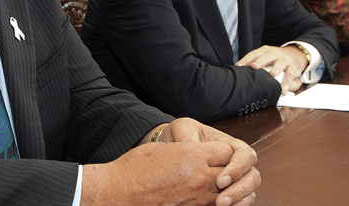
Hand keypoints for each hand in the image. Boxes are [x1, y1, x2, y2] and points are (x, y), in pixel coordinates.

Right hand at [83, 118, 259, 205]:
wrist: (118, 191)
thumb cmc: (135, 168)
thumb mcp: (165, 149)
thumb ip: (188, 150)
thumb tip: (200, 154)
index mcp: (193, 155)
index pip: (227, 153)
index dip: (224, 154)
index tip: (218, 156)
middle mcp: (199, 177)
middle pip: (230, 173)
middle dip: (228, 171)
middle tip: (222, 171)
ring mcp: (197, 198)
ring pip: (225, 193)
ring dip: (223, 190)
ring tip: (217, 188)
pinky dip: (212, 202)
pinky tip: (207, 200)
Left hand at [156, 118, 258, 205]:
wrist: (176, 149)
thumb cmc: (183, 135)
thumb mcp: (183, 128)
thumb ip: (188, 136)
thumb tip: (191, 146)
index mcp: (232, 145)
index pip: (246, 155)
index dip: (237, 169)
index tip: (219, 181)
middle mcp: (238, 163)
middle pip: (253, 177)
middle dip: (239, 190)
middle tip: (221, 201)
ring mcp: (236, 179)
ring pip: (250, 192)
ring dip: (238, 201)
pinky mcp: (230, 192)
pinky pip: (240, 202)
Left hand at [237, 45, 306, 93]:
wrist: (295, 55)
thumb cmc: (275, 58)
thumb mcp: (265, 56)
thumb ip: (253, 62)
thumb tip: (237, 70)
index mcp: (265, 51)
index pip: (254, 54)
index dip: (246, 60)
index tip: (238, 66)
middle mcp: (274, 54)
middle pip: (266, 56)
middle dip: (260, 61)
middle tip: (254, 67)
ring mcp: (284, 60)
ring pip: (280, 63)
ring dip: (276, 68)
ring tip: (272, 74)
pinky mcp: (292, 68)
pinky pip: (290, 75)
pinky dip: (287, 82)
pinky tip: (283, 89)